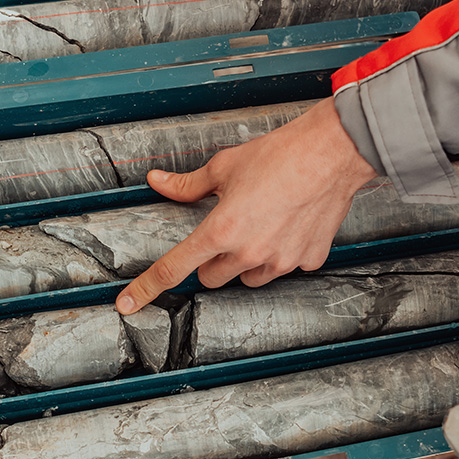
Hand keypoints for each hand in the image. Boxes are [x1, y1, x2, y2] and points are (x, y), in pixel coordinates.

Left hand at [115, 97, 377, 312]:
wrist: (332, 153)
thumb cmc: (280, 156)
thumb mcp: (224, 166)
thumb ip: (188, 184)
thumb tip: (160, 182)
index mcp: (221, 231)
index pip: (173, 268)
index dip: (146, 288)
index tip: (127, 304)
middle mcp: (249, 253)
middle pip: (212, 277)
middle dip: (213, 259)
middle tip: (226, 230)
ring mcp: (280, 261)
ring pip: (248, 277)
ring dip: (246, 261)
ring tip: (261, 225)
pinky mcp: (307, 261)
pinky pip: (285, 267)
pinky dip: (282, 253)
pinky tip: (289, 225)